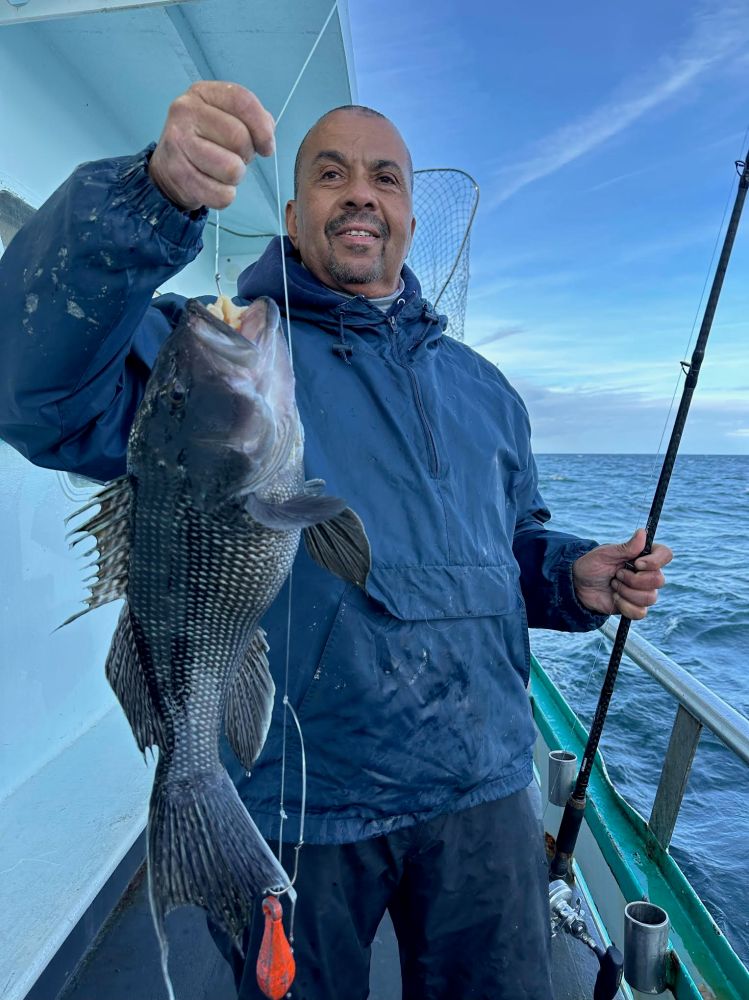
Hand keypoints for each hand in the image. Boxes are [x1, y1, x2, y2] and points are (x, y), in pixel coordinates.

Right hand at [148, 81, 275, 211]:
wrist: (168, 167)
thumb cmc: (205, 141)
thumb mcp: (225, 118)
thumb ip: (252, 119)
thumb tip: (267, 133)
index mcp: (202, 92)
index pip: (242, 101)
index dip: (263, 128)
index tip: (267, 147)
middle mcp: (186, 112)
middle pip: (239, 137)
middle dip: (247, 155)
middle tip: (236, 158)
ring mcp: (178, 142)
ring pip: (232, 169)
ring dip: (236, 177)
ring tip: (223, 171)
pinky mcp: (178, 174)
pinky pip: (222, 195)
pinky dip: (225, 196)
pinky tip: (214, 186)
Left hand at [572, 528, 672, 619]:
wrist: (579, 585)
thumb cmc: (592, 565)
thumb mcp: (605, 554)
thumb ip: (626, 547)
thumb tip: (643, 532)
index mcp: (644, 556)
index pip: (666, 555)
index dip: (655, 561)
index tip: (637, 563)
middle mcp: (648, 574)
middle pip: (659, 580)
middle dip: (634, 579)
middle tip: (616, 574)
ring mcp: (643, 591)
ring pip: (650, 598)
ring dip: (627, 592)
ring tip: (613, 585)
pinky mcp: (636, 607)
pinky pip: (641, 612)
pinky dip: (625, 606)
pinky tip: (615, 598)